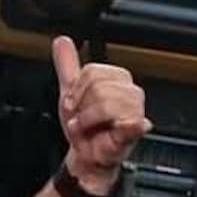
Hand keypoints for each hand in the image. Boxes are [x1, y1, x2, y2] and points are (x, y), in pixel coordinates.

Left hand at [52, 35, 150, 193]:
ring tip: (87, 128)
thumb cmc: (85, 126)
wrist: (86, 155)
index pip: (92, 72)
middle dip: (81, 106)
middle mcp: (129, 92)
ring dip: (87, 120)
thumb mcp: (71, 91)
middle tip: (80, 119)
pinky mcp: (135, 131)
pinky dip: (133, 125)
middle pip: (98, 86)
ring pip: (105, 103)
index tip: (73, 104)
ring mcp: (135, 111)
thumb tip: (61, 41)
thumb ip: (67, 64)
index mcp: (117, 78)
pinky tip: (134, 125)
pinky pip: (134, 123)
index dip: (77, 90)